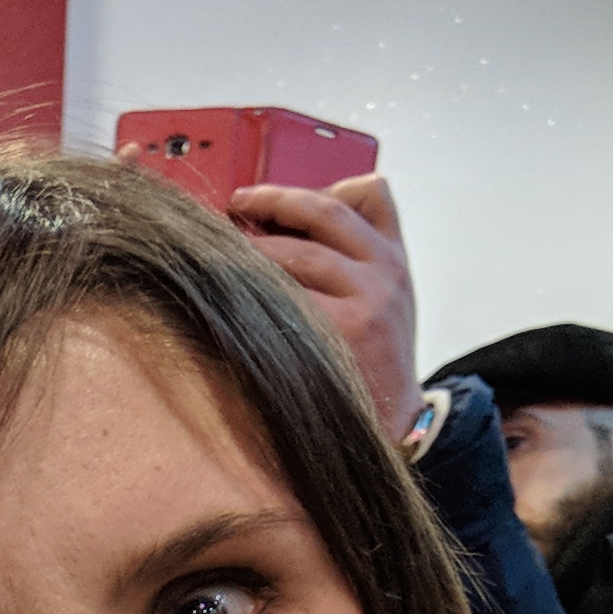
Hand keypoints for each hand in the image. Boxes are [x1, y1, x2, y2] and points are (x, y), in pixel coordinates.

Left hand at [230, 172, 418, 437]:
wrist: (392, 425)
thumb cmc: (372, 362)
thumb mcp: (385, 300)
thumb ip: (356, 256)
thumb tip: (285, 225)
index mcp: (393, 260)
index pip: (365, 195)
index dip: (309, 189)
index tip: (260, 196)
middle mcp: (383, 274)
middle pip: (323, 214)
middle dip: (271, 203)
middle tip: (232, 209)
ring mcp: (365, 302)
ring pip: (298, 252)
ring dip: (252, 248)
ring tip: (219, 252)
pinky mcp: (341, 334)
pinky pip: (284, 298)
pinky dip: (250, 292)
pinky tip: (223, 297)